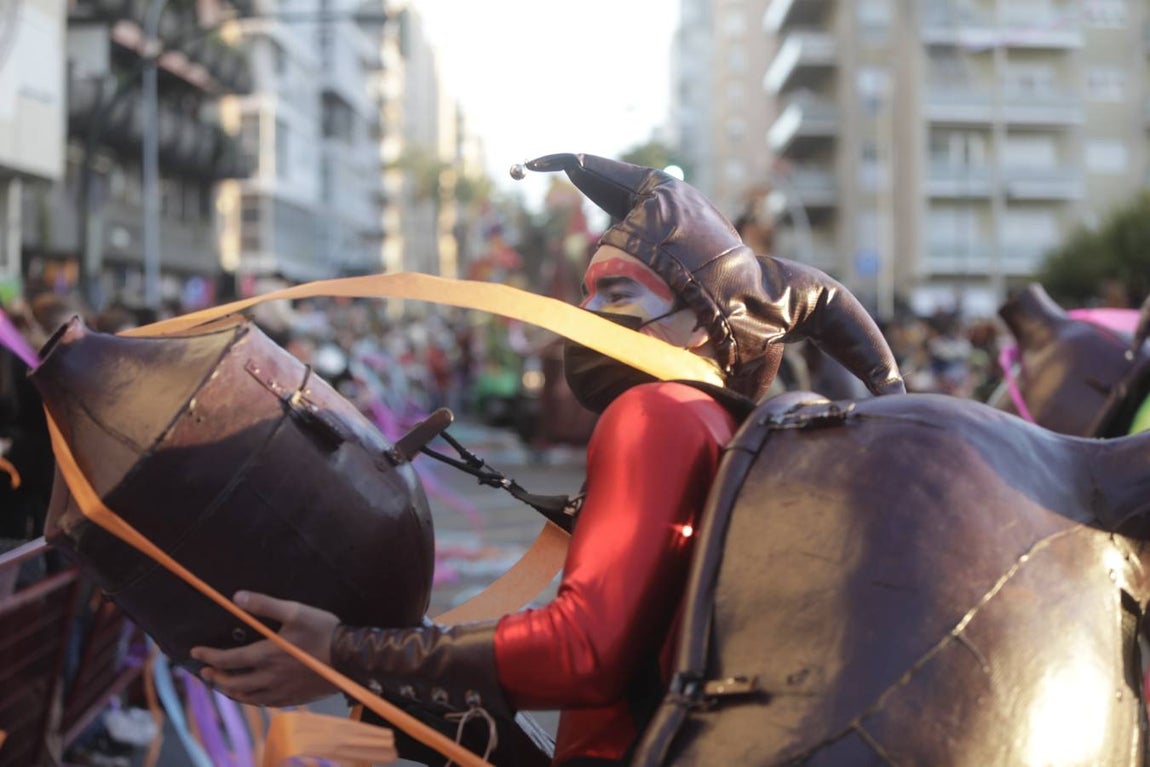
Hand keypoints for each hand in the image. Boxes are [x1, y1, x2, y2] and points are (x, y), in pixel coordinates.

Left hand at [190, 591, 340, 706]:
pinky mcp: (294, 698)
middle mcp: (270, 677)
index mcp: (268, 655)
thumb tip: (236, 597)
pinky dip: (251, 700)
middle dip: (215, 677)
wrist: (351, 657)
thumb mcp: (296, 611)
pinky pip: (265, 704)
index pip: (229, 659)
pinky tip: (251, 696)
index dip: (209, 656)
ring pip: (247, 697)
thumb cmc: (323, 631)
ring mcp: (282, 690)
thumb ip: (265, 604)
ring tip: (222, 685)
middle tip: (205, 671)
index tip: (195, 652)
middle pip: (234, 683)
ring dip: (229, 691)